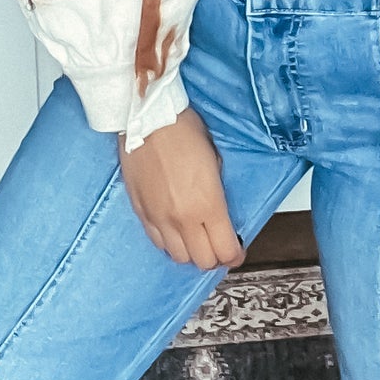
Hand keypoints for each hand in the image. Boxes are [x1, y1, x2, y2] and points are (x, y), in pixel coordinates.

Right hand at [116, 107, 244, 270]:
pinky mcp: (141, 212)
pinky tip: (176, 231)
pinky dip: (170, 243)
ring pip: (179, 257)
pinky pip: (157, 242)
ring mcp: (159, 218)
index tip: (237, 251)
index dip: (235, 256)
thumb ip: (217, 194)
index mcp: (208, 204)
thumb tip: (218, 212)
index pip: (225, 250)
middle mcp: (182, 218)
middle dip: (216, 257)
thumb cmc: (183, 130)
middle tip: (220, 246)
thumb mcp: (215, 160)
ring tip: (197, 239)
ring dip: (192, 252)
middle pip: (203, 261)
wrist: (148, 119)